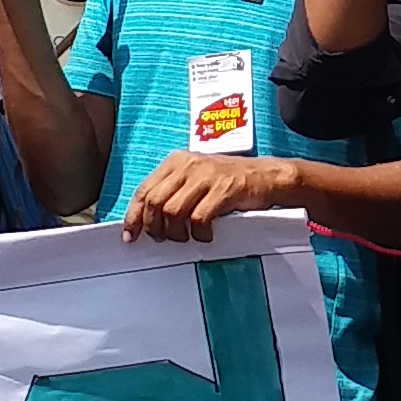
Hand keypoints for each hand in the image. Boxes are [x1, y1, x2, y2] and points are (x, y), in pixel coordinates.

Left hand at [123, 153, 300, 243]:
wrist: (269, 176)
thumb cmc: (232, 181)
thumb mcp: (197, 179)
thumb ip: (174, 192)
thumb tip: (148, 220)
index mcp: (177, 161)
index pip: (144, 190)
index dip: (134, 216)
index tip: (131, 236)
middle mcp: (189, 165)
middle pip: (155, 202)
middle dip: (155, 227)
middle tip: (165, 239)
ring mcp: (207, 176)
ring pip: (173, 212)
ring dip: (178, 233)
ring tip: (188, 237)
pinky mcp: (224, 189)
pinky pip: (199, 218)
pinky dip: (200, 233)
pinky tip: (208, 235)